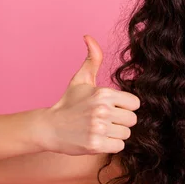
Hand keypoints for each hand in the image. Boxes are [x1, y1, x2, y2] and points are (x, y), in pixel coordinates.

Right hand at [42, 35, 140, 154]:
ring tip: (100, 129)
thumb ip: (92, 59)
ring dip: (116, 134)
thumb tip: (89, 37)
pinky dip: (111, 145)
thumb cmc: (69, 103)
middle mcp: (102, 110)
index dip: (125, 107)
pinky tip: (99, 139)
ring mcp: (98, 128)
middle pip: (132, 120)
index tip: (113, 108)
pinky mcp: (95, 145)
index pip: (135, 104)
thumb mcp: (81, 80)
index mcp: (104, 93)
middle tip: (105, 121)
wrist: (49, 127)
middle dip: (121, 122)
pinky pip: (119, 146)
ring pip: (126, 134)